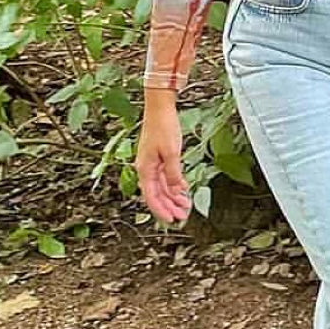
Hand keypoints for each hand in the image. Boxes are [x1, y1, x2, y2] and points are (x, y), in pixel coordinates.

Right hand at [135, 99, 191, 223]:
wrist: (160, 108)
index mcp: (145, 169)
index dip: (161, 210)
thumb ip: (173, 173)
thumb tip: (176, 190)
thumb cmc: (163, 126)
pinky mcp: (158, 157)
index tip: (171, 220)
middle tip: (182, 216)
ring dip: (173, 197)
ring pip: (162, 186)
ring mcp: (152, 163)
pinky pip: (165, 177)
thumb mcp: (171, 152)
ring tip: (185, 205)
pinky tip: (182, 190)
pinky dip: (174, 185)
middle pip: (157, 194)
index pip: (152, 196)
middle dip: (169, 206)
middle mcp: (146, 168)